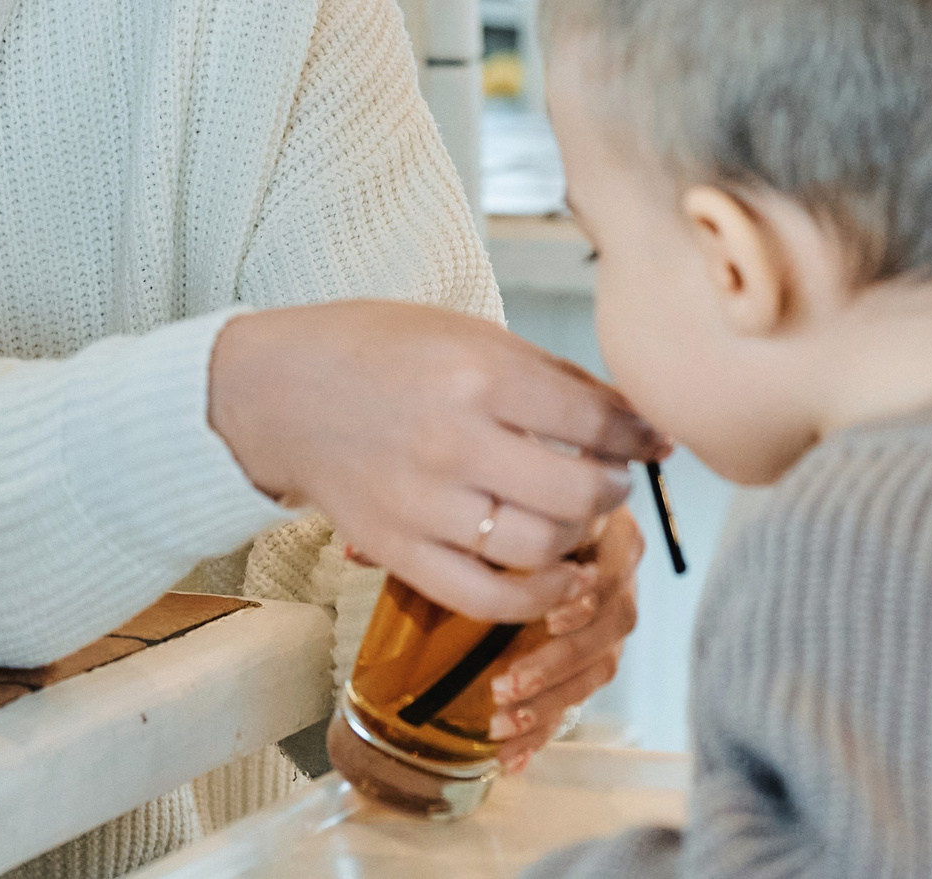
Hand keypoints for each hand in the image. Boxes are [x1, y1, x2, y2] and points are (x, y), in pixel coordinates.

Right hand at [208, 301, 661, 621]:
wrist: (279, 392)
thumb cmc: (378, 351)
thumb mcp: (468, 333)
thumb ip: (552, 377)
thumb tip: (637, 418)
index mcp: (476, 373)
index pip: (592, 422)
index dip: (638, 436)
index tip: (652, 440)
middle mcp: (453, 440)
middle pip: (577, 492)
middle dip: (614, 488)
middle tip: (613, 478)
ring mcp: (423, 503)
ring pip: (541, 547)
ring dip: (579, 536)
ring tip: (577, 515)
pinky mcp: (398, 549)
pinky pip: (487, 597)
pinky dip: (538, 596)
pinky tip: (559, 575)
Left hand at [486, 506, 643, 770]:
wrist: (516, 521)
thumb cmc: (518, 506)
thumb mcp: (525, 501)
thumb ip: (527, 522)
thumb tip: (506, 536)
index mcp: (612, 537)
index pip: (614, 575)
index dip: (586, 601)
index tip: (551, 619)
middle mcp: (622, 583)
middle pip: (606, 632)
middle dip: (554, 665)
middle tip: (504, 686)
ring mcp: (611, 626)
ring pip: (595, 672)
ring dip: (547, 705)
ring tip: (500, 726)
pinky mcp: (591, 661)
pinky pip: (575, 701)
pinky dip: (542, 732)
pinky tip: (513, 759)